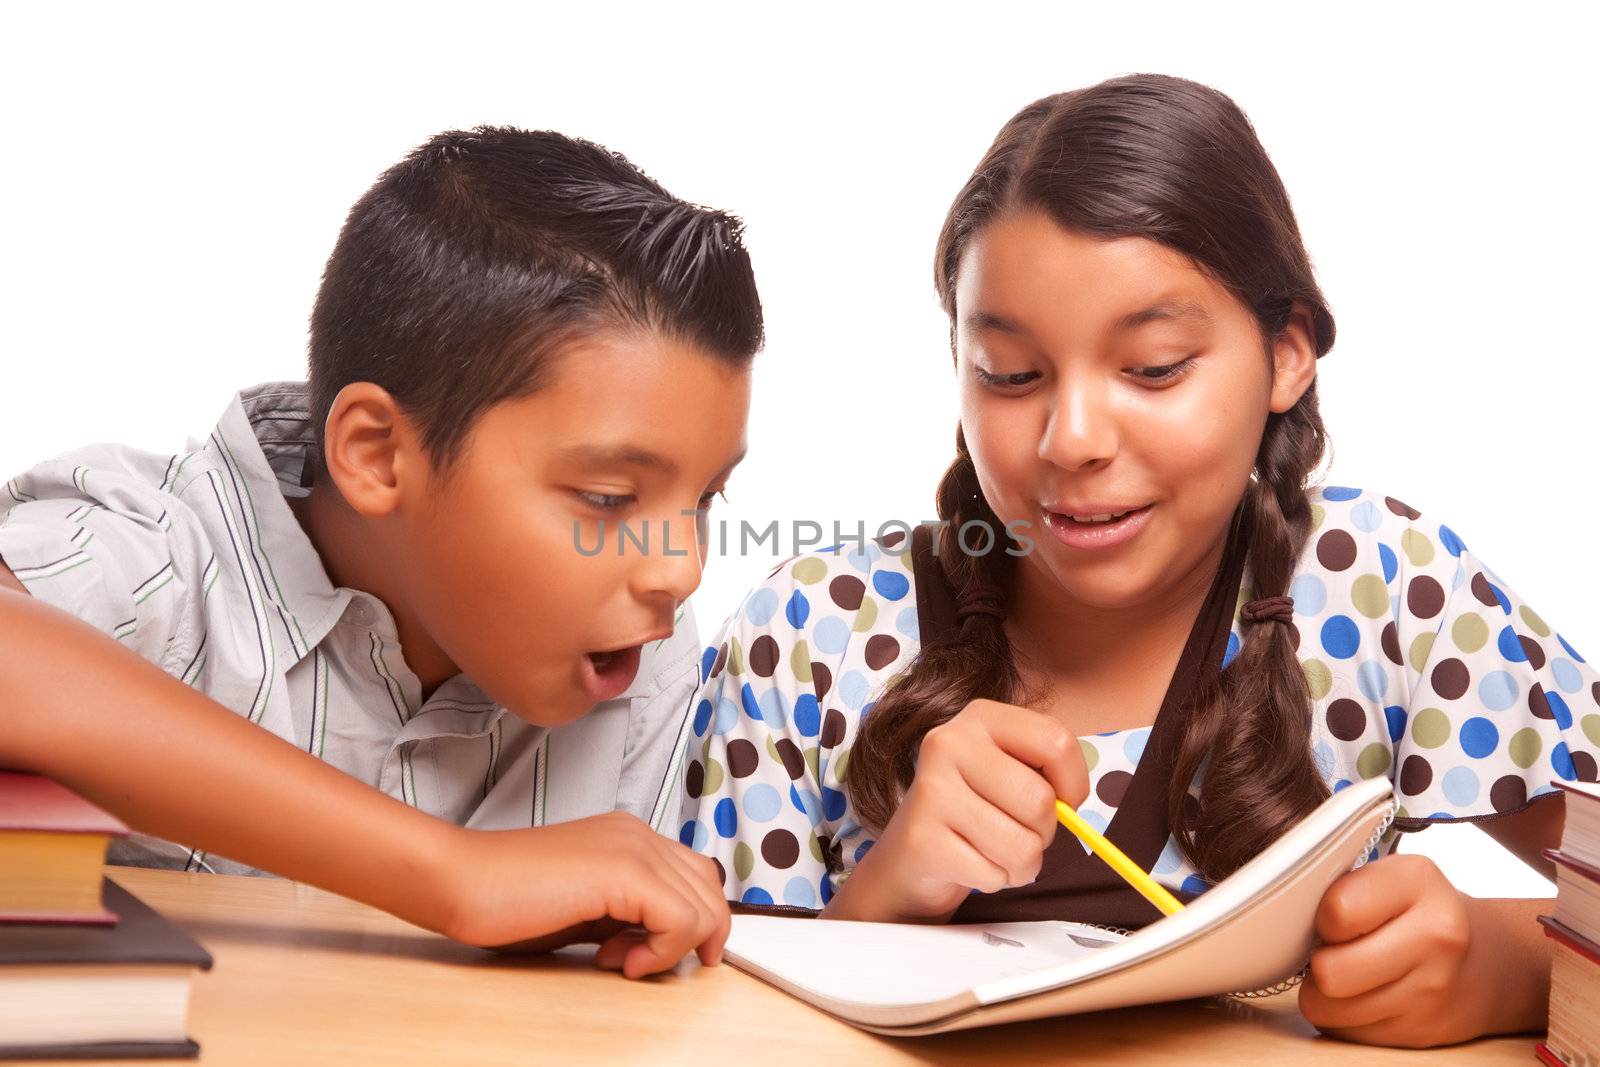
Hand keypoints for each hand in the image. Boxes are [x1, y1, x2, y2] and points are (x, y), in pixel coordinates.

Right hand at [434, 811, 729, 979]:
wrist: (462, 881)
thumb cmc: (507, 899)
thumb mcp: (584, 910)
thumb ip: (624, 917)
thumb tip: (654, 944)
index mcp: (630, 837)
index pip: (697, 876)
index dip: (693, 922)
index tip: (654, 955)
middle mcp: (639, 835)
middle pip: (710, 890)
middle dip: (694, 939)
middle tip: (644, 965)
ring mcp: (635, 848)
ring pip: (704, 907)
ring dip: (674, 948)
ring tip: (624, 963)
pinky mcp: (625, 872)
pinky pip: (681, 920)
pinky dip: (662, 952)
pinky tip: (621, 963)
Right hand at [827, 698, 1088, 922]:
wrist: (913, 853)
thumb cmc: (978, 809)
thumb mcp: (1013, 772)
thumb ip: (1049, 776)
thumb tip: (1071, 807)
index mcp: (981, 716)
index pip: (1057, 742)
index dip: (1074, 783)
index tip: (1062, 800)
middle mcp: (949, 742)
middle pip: (1040, 801)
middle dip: (1042, 832)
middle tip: (1017, 829)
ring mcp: (930, 789)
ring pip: (1022, 846)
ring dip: (1020, 863)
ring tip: (993, 849)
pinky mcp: (921, 837)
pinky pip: (993, 875)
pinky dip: (993, 880)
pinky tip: (969, 863)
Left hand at [1300, 854, 1485, 1046]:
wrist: (1487, 961)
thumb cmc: (1413, 911)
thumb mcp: (1387, 875)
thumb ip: (1340, 886)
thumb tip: (1282, 919)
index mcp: (1417, 881)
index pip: (1336, 911)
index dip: (1320, 917)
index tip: (1331, 917)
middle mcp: (1434, 936)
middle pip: (1329, 972)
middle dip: (1316, 963)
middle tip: (1332, 951)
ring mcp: (1431, 990)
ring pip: (1328, 1008)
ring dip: (1323, 994)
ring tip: (1346, 973)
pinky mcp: (1420, 1032)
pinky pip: (1345, 1031)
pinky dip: (1343, 1017)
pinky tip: (1364, 996)